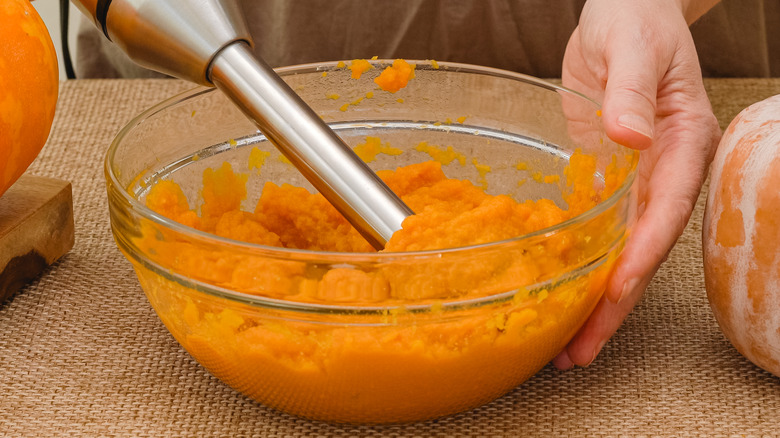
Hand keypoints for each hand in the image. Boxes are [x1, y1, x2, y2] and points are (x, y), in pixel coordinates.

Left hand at [554, 0, 720, 368]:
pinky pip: (598, 232)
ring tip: (566, 346)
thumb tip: (632, 135)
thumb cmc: (636, 21)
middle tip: (580, 350)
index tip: (616, 293)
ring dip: (595, 300)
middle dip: (614, 303)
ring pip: (620, 251)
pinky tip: (560, 296)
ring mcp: (637, 180)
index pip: (665, 211)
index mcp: (682, 144)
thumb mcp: (634, 48)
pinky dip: (582, 267)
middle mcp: (664, 172)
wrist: (625, 12)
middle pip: (642, 250)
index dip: (641, 257)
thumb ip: (634, 90)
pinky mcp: (609, 179)